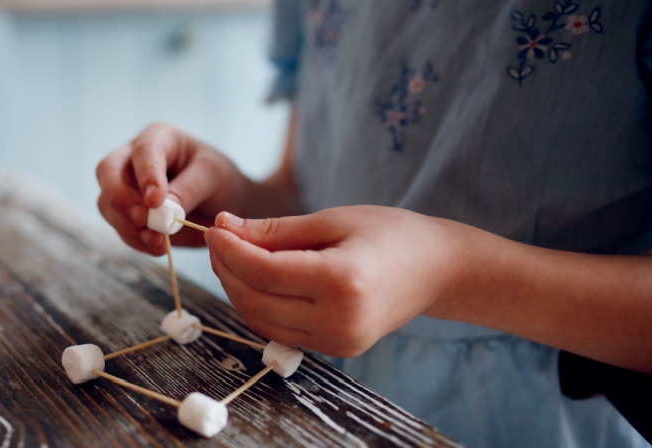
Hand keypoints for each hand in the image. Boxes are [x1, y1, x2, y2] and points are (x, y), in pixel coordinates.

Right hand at [96, 123, 248, 255]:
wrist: (223, 205)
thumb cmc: (219, 180)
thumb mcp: (213, 177)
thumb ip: (189, 189)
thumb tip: (162, 208)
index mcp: (159, 138)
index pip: (143, 151)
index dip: (146, 175)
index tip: (156, 201)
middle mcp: (134, 159)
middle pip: (107, 172)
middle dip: (121, 199)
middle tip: (145, 220)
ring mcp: (126, 186)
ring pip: (107, 203)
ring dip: (128, 226)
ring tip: (159, 242)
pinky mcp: (127, 214)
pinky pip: (120, 227)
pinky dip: (135, 240)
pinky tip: (157, 246)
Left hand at [204, 206, 463, 356]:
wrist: (438, 270)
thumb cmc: (390, 233)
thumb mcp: (333, 219)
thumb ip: (276, 230)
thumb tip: (225, 228)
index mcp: (342, 281)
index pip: (263, 272)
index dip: (230, 250)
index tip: (214, 227)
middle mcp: (339, 320)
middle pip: (255, 300)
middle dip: (226, 269)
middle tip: (219, 238)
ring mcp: (338, 342)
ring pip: (260, 320)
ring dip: (236, 288)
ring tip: (233, 255)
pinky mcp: (335, 350)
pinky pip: (278, 330)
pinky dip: (258, 304)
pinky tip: (255, 277)